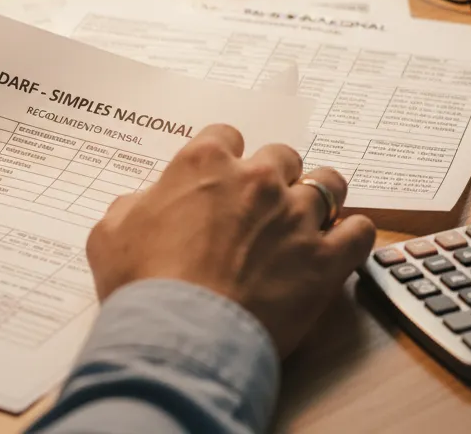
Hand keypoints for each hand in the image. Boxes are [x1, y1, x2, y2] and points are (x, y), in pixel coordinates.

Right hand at [86, 124, 374, 356]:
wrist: (180, 335)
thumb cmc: (141, 285)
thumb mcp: (110, 233)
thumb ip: (133, 205)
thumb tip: (144, 204)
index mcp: (204, 164)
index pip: (225, 134)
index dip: (224, 156)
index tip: (221, 177)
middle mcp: (256, 179)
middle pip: (282, 155)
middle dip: (274, 175)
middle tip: (262, 204)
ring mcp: (296, 216)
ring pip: (329, 184)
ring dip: (318, 197)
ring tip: (309, 218)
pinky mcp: (326, 258)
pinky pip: (360, 231)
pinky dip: (353, 235)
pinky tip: (341, 245)